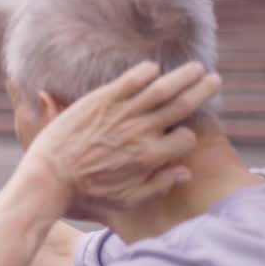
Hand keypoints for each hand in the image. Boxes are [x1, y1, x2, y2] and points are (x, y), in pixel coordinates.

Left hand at [26, 61, 221, 220]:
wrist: (49, 177)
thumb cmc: (87, 193)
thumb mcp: (127, 199)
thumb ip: (159, 185)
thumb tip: (186, 172)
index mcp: (151, 156)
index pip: (185, 139)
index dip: (189, 135)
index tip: (186, 132)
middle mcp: (141, 131)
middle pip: (181, 106)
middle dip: (201, 91)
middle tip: (214, 79)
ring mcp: (122, 113)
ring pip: (161, 89)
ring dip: (182, 76)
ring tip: (196, 67)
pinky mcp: (101, 100)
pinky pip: (129, 80)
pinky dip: (144, 72)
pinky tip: (153, 68)